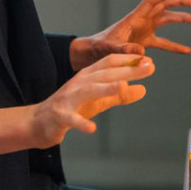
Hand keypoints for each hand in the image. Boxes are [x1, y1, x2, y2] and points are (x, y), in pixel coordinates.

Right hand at [29, 54, 154, 146]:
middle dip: (127, 70)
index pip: (109, 63)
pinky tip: (91, 129)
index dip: (129, 61)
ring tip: (122, 87)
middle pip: (104, 74)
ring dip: (105, 88)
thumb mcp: (99, 100)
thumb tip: (144, 90)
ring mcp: (68, 98)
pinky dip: (81, 122)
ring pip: (88, 90)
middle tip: (149, 67)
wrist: (41, 122)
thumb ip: (120, 95)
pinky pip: (71, 118)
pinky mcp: (60, 115)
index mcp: (89, 76)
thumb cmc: (73, 108)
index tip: (149, 60)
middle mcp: (79, 82)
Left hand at [70, 0, 190, 69]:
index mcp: (134, 18)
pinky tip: (187, 50)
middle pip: (164, 6)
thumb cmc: (99, 47)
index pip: (151, 2)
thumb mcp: (110, 49)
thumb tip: (141, 51)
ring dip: (182, 19)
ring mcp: (145, 30)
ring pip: (167, 20)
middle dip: (179, 2)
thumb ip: (124, 49)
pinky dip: (176, 46)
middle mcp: (142, 21)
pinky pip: (164, 42)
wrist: (93, 52)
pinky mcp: (146, 42)